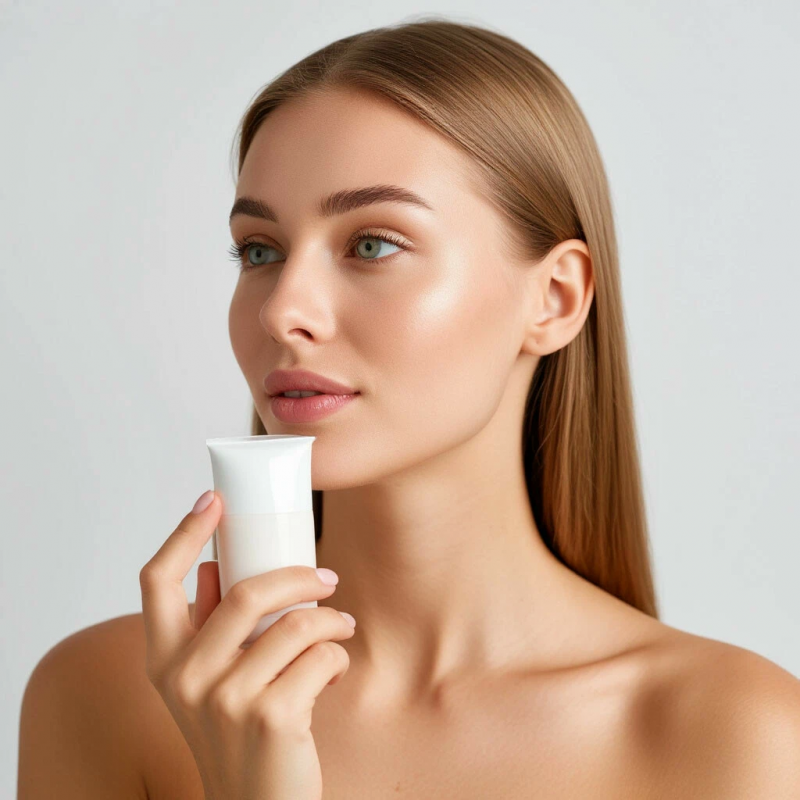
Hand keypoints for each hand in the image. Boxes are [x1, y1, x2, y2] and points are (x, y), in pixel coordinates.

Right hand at [139, 490, 355, 799]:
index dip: (182, 533)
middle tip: (326, 577)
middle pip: (244, 591)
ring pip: (295, 623)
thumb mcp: (212, 681)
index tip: (212, 499)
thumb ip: (210, 627)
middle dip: (298, 576)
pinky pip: (321, 655)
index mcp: (163, 661)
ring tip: (341, 629)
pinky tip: (334, 673)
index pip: (156, 581)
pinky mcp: (271, 717)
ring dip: (330, 620)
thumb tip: (213, 565)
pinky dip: (338, 656)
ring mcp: (225, 700)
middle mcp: (184, 679)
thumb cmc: (241, 735)